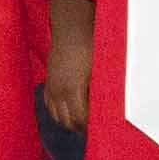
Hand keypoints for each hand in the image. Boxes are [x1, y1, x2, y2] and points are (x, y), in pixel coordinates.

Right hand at [40, 0, 91, 134]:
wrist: (72, 29)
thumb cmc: (91, 47)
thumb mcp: (100, 71)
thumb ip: (102, 93)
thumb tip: (110, 110)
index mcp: (73, 89)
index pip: (80, 119)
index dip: (90, 128)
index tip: (101, 130)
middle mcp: (58, 91)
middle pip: (67, 122)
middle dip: (81, 128)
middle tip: (95, 130)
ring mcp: (51, 87)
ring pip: (57, 116)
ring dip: (70, 122)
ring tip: (84, 123)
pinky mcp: (48, 83)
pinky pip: (50, 106)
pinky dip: (59, 112)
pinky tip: (71, 111)